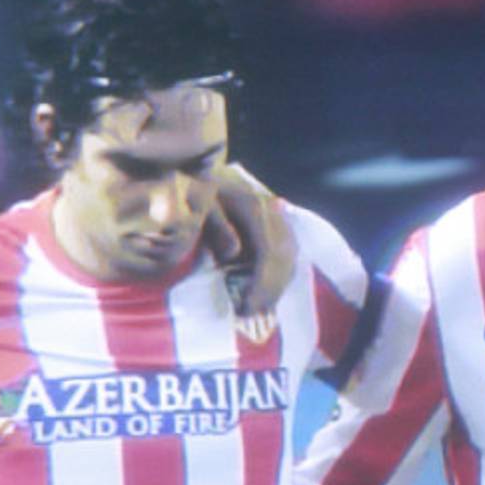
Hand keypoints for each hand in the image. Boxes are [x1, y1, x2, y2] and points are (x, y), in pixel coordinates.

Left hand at [203, 163, 297, 317]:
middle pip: (284, 257)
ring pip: (289, 256)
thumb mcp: (198, 202)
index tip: (246, 306)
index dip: (261, 282)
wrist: (201, 171)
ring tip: (259, 308)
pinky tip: (267, 291)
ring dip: (277, 285)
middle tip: (251, 313)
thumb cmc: (195, 187)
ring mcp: (277, 217)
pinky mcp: (275, 223)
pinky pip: (287, 253)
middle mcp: (272, 213)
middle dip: (270, 289)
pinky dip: (280, 275)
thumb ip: (215, 225)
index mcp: (254, 207)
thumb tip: (233, 255)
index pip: (269, 251)